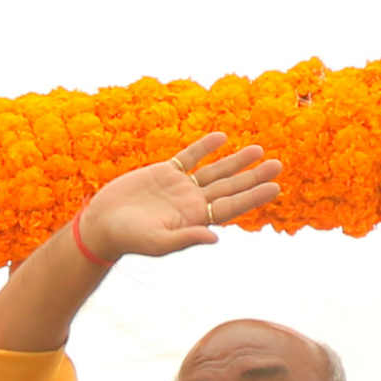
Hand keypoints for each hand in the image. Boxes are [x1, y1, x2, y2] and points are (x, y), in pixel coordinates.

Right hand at [72, 132, 283, 264]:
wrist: (102, 224)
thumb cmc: (129, 239)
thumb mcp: (158, 242)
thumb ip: (186, 238)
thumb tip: (216, 237)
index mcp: (195, 218)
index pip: (231, 206)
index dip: (253, 196)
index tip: (275, 186)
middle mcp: (192, 202)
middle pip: (230, 186)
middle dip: (253, 176)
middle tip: (278, 164)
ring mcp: (180, 186)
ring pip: (215, 170)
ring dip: (236, 161)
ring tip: (258, 149)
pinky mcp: (164, 173)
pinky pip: (190, 157)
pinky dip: (205, 147)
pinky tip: (221, 138)